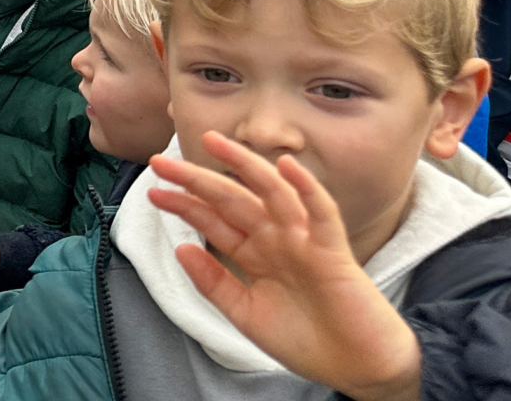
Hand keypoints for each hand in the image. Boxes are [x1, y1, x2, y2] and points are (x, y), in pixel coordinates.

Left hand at [148, 131, 421, 400]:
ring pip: (272, 194)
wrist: (357, 369)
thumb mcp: (245, 314)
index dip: (184, 204)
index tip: (153, 190)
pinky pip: (321, 213)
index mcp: (256, 254)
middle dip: (197, 179)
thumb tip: (181, 249)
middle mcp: (277, 241)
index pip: (214, 220)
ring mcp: (304, 242)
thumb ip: (214, 284)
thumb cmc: (306, 342)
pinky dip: (306, 188)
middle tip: (159, 161)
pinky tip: (286, 166)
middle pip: (233, 200)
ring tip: (213, 142)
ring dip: (244, 165)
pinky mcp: (333, 251)